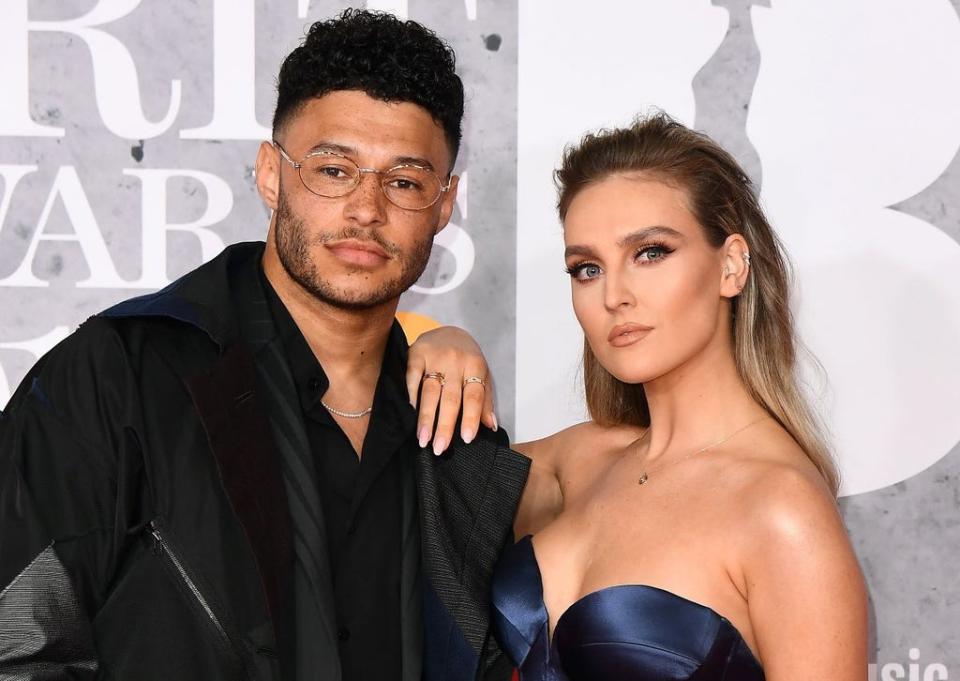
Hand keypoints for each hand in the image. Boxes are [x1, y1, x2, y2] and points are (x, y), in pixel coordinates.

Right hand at [406, 325, 497, 454]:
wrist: (449, 329)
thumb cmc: (467, 358)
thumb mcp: (482, 375)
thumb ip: (485, 400)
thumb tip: (491, 426)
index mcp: (475, 366)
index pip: (474, 396)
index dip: (470, 418)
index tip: (466, 439)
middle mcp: (456, 362)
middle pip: (451, 398)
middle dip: (444, 426)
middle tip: (439, 448)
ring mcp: (435, 357)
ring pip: (430, 391)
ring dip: (426, 418)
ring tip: (423, 439)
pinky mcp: (416, 353)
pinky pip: (412, 377)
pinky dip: (411, 396)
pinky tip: (410, 414)